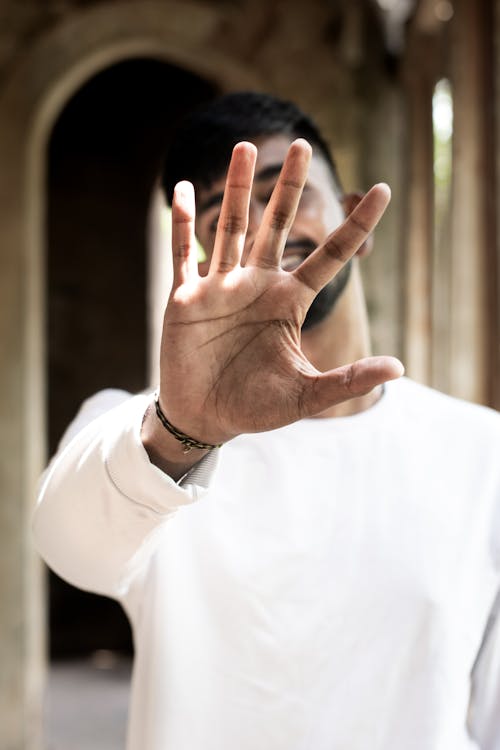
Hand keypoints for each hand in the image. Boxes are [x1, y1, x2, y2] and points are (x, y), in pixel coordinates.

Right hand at [144, 139, 402, 472]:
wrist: (206, 417)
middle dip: (288, 187)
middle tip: (302, 146)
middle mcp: (257, 285)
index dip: (356, 226)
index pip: (330, 256)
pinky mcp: (186, 297)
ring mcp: (221, 287)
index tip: (382, 191)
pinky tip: (183, 191)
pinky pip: (183, 253)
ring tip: (244, 147)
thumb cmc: (256, 407)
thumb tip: (399, 369)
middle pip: (276, 225)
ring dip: (236, 189)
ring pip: (231, 228)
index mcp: (289, 302)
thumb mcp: (306, 395)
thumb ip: (348, 380)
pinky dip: (181, 224)